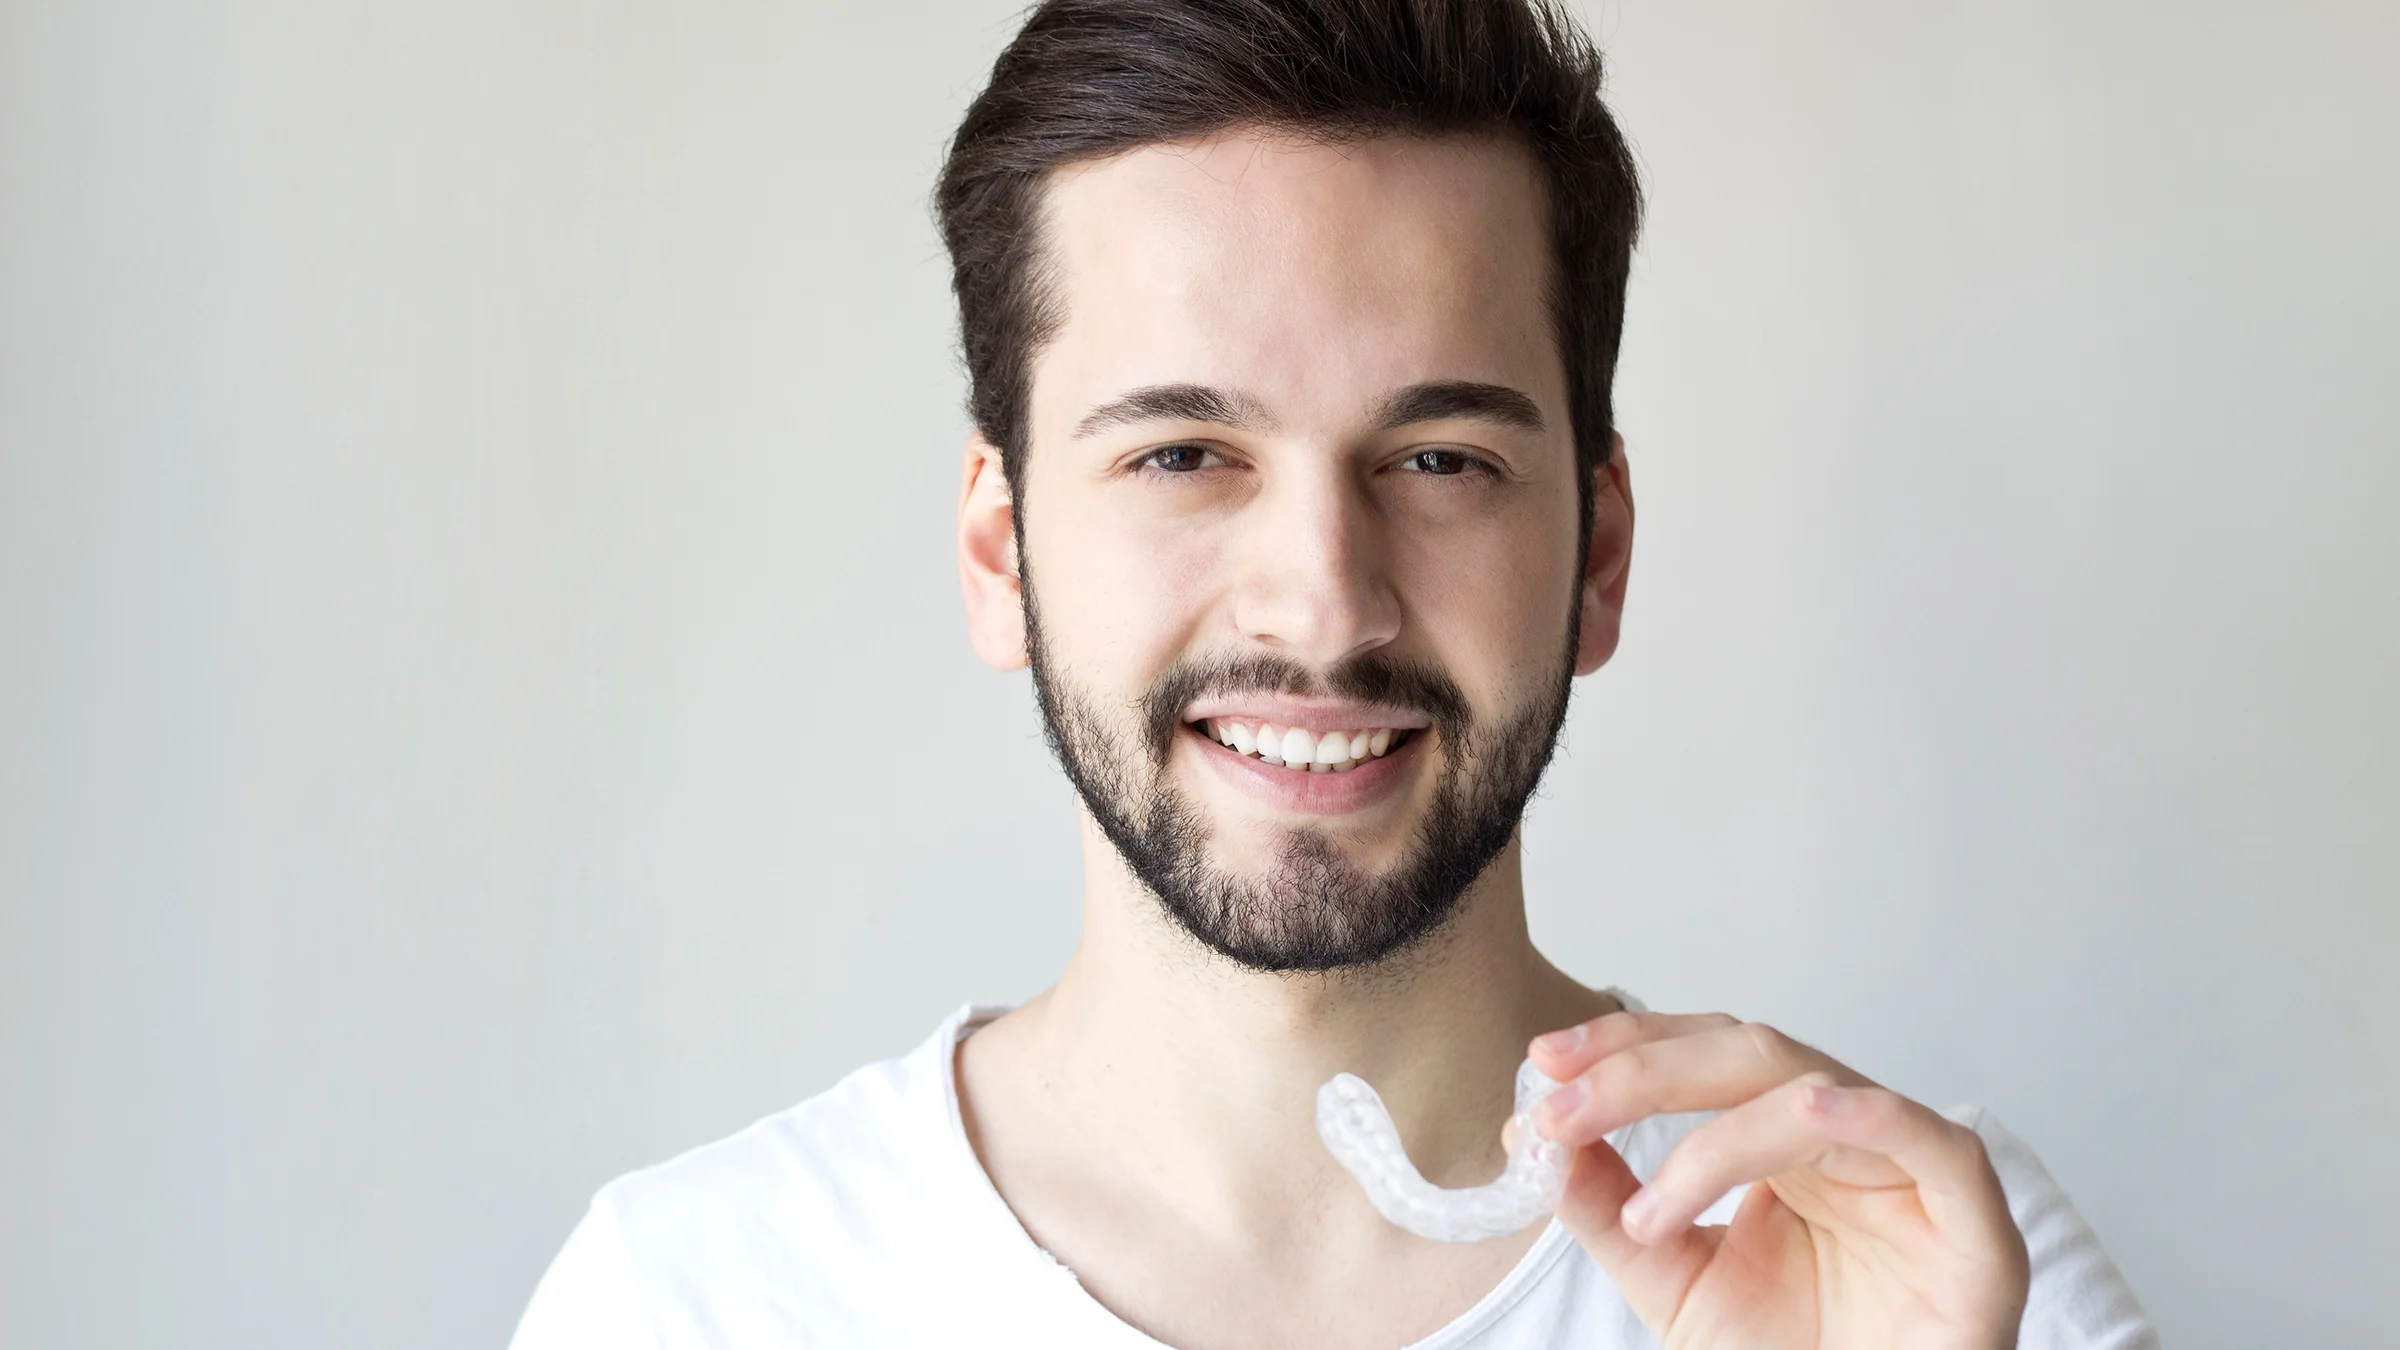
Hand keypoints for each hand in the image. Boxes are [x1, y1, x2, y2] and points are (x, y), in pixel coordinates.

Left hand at [1527, 1010, 2028, 1348]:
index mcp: (1782, 1137)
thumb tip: (1528, 1137)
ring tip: (1650, 1210)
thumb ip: (1608, 1209)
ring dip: (1715, 1135)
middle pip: (1747, 1054)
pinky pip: (1937, 1143)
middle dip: (1644, 1071)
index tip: (1543, 1061)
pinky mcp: (1976, 1224)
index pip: (1702, 1053)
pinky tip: (1810, 1109)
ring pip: (1814, 1092)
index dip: (1625, 1045)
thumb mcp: (1674, 1281)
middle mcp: (1847, 1135)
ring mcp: (1912, 1170)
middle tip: (1559, 1108)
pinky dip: (1872, 1115)